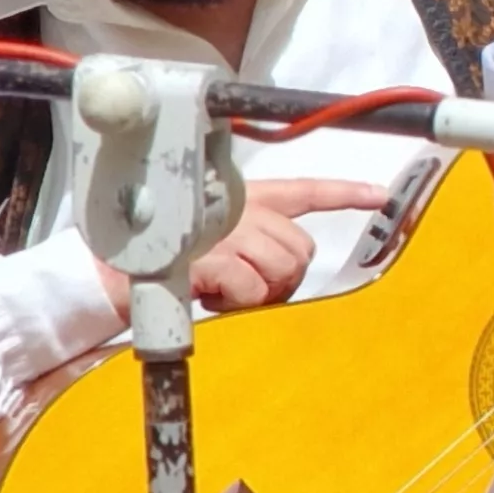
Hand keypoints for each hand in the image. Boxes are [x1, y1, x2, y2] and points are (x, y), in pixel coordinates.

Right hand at [179, 176, 382, 310]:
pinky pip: (254, 289)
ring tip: (223, 289)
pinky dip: (236, 302)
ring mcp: (226, 230)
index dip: (346, 193)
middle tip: (245, 285)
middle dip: (283, 276)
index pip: (304, 190)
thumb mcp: (215, 238)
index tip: (380, 195)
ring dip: (260, 291)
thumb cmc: (164, 259)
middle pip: (301, 247)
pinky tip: (209, 294)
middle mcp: (239, 208)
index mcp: (244, 198)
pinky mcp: (213, 257)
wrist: (113, 274)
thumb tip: (288, 269)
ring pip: (284, 268)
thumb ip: (254, 241)